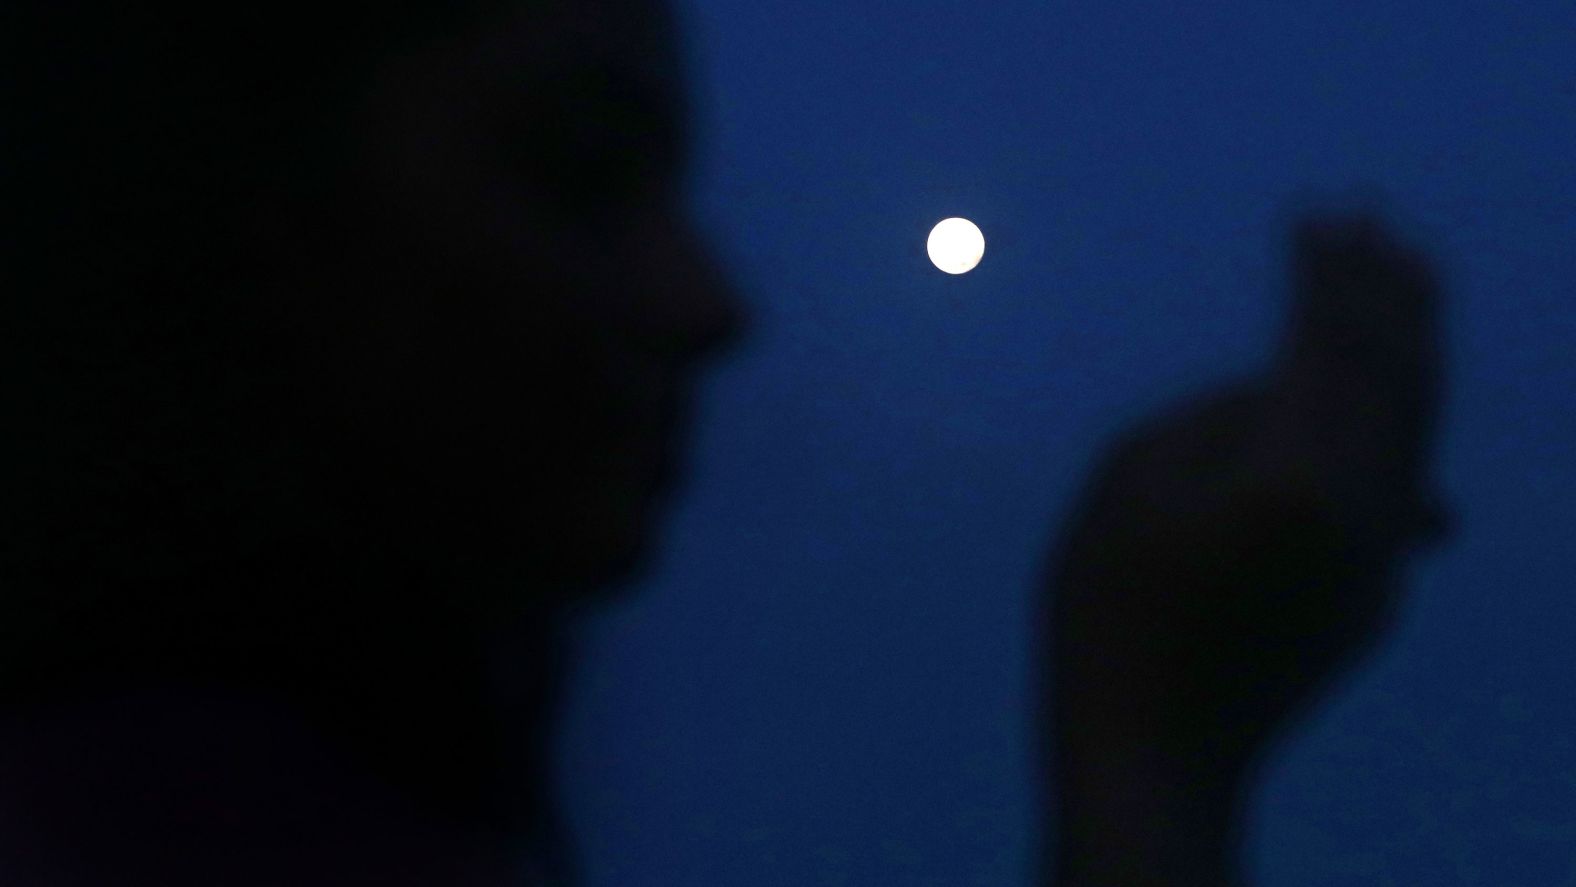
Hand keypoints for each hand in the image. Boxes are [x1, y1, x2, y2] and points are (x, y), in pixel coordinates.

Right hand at [1045, 214, 1445, 884]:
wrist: (1153, 756)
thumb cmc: (1106, 615)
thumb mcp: (1126, 482)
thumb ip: (1213, 413)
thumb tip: (1281, 385)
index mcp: (1294, 475)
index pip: (1326, 344)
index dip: (1326, 273)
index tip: (1319, 214)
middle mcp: (1363, 511)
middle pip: (1398, 376)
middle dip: (1389, 293)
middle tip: (1381, 225)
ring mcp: (1381, 560)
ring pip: (1417, 429)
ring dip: (1409, 350)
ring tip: (1405, 283)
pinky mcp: (1376, 595)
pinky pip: (1403, 485)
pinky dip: (1401, 425)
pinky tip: (1400, 396)